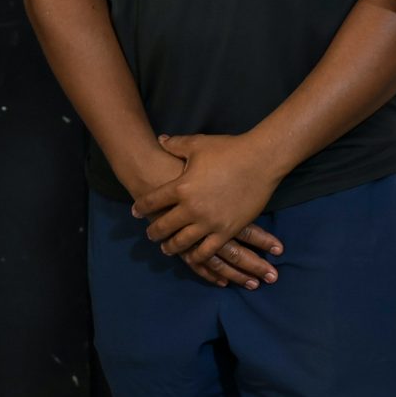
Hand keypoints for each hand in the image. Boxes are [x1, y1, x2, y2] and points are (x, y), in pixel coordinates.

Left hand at [121, 143, 281, 289]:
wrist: (260, 160)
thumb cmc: (228, 150)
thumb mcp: (198, 144)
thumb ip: (176, 145)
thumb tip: (161, 139)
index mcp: (181, 187)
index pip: (153, 201)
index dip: (141, 207)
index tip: (135, 211)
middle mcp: (191, 209)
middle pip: (164, 226)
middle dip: (154, 232)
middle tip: (150, 235)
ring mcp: (209, 222)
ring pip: (183, 242)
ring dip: (172, 247)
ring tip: (167, 248)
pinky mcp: (226, 231)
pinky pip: (207, 251)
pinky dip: (197, 256)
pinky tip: (192, 255)